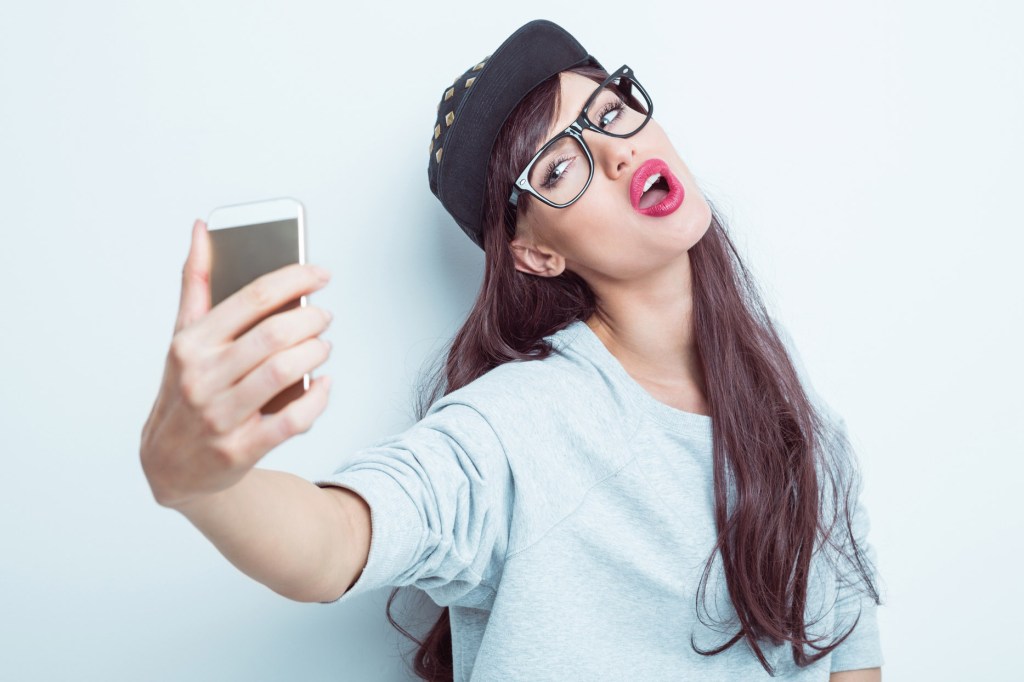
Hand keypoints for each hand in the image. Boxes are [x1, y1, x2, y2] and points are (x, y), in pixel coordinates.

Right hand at [140, 219, 332, 508]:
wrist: (170, 464)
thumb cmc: (185, 390)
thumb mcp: (183, 336)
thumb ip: (195, 282)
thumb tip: (203, 229)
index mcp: (191, 343)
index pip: (253, 298)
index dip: (295, 279)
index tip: (321, 274)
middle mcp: (202, 377)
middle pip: (274, 335)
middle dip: (311, 320)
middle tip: (324, 316)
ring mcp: (220, 416)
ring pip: (284, 372)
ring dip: (315, 354)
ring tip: (322, 346)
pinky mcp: (240, 450)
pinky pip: (291, 420)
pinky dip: (316, 399)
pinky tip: (323, 384)